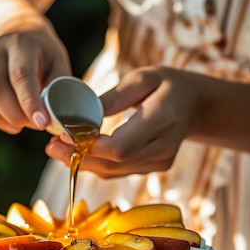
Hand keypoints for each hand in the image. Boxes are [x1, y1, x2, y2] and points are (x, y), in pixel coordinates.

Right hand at [0, 21, 70, 133]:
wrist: (16, 33)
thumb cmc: (42, 56)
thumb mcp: (58, 64)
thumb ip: (59, 89)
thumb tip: (57, 119)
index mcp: (21, 44)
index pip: (20, 74)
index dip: (29, 102)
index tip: (40, 123)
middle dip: (13, 115)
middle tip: (31, 124)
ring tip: (16, 124)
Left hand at [45, 66, 207, 176]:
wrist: (199, 105)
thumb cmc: (168, 85)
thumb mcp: (144, 77)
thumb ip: (115, 96)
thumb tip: (83, 114)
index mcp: (163, 118)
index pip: (121, 146)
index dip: (90, 146)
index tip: (65, 134)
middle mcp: (163, 146)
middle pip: (114, 163)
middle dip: (79, 157)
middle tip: (50, 146)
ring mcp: (160, 161)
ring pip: (114, 171)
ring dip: (84, 163)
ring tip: (57, 150)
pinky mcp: (155, 168)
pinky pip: (120, 171)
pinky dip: (97, 164)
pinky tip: (77, 154)